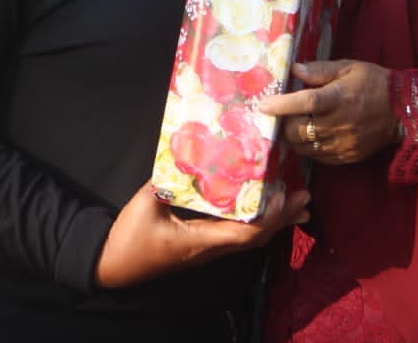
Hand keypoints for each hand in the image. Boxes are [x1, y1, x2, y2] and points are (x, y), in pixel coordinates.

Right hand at [93, 182, 309, 288]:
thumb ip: (169, 179)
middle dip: (283, 216)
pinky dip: (257, 220)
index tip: (283, 196)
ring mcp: (208, 248)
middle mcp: (211, 247)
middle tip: (305, 195)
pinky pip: (237, 234)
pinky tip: (263, 208)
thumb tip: (190, 152)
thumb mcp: (146, 204)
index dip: (269, 217)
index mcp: (201, 240)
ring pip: (250, 237)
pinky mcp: (202, 244)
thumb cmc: (130, 238)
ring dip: (275, 220)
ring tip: (297, 203)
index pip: (246, 234)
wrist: (113, 265)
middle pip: (257, 237)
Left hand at [257, 59, 398, 164]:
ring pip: (304, 148)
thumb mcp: (349, 67)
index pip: (306, 103)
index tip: (263, 105)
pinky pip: (317, 157)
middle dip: (285, 124)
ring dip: (295, 137)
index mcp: (339, 97)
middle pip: (298, 131)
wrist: (404, 112)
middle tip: (285, 114)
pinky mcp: (346, 157)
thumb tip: (294, 69)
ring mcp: (342, 144)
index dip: (282, 105)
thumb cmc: (374, 83)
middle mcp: (339, 124)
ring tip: (299, 124)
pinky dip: (309, 147)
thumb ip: (320, 70)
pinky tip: (313, 135)